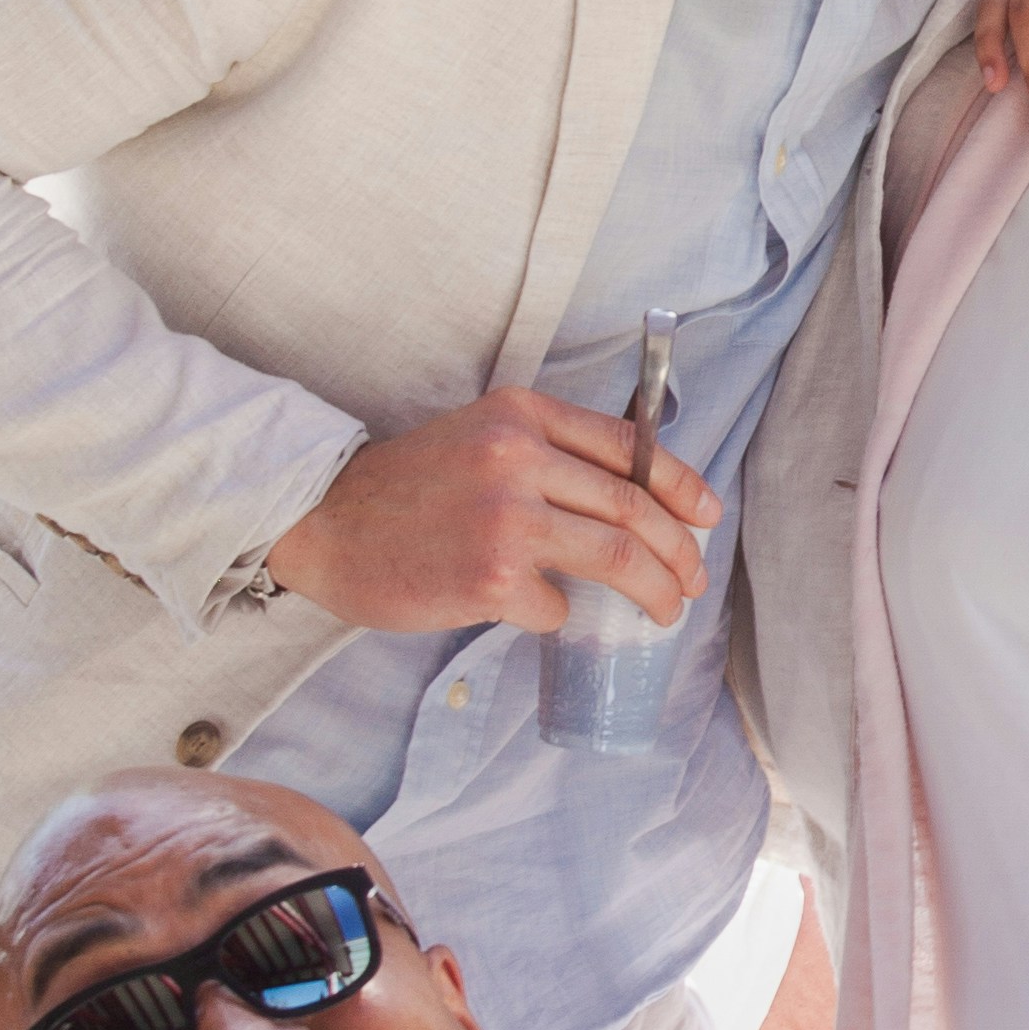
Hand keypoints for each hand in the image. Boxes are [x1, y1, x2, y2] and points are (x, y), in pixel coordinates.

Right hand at [265, 387, 716, 635]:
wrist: (322, 523)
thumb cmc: (402, 490)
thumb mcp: (477, 437)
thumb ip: (544, 452)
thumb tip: (633, 495)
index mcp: (520, 414)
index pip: (628, 446)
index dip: (681, 483)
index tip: (705, 515)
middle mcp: (518, 456)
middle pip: (633, 505)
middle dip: (678, 550)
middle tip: (692, 579)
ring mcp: (507, 518)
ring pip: (617, 556)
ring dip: (655, 590)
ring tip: (666, 610)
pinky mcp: (492, 577)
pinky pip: (557, 605)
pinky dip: (559, 616)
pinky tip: (542, 615)